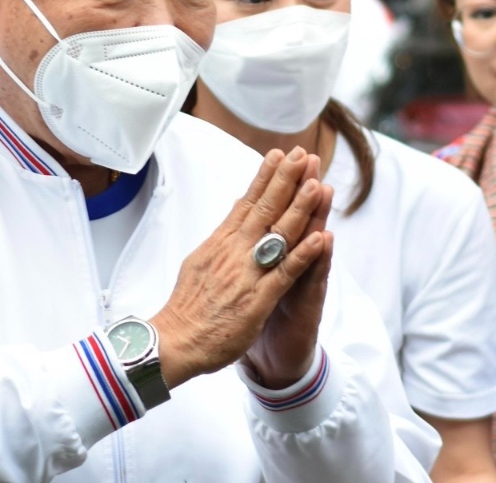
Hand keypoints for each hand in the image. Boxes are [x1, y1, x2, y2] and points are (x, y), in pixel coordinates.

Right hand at [150, 147, 331, 389]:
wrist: (175, 340)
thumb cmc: (187, 308)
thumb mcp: (198, 262)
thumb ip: (219, 241)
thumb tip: (232, 219)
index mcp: (220, 243)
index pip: (246, 202)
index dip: (265, 177)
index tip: (278, 154)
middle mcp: (234, 252)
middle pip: (264, 209)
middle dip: (285, 179)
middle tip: (301, 154)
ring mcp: (247, 273)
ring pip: (278, 234)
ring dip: (299, 207)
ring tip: (316, 183)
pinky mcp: (258, 299)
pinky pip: (286, 273)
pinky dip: (304, 254)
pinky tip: (319, 237)